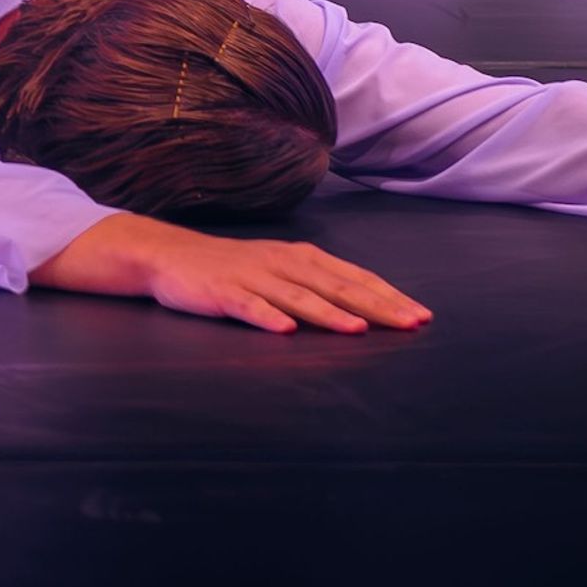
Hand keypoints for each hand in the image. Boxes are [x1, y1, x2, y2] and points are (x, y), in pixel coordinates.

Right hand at [37, 212, 432, 334]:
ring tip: (357, 330)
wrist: (165, 255)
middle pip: (335, 285)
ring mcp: (250, 277)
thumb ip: (313, 287)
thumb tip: (362, 309)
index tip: (421, 314)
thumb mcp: (276, 271)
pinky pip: (247, 306)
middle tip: (411, 324)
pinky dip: (267, 317)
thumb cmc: (229, 269)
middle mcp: (280, 263)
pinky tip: (285, 330)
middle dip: (375, 305)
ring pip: (296, 296)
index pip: (352, 276)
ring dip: (328, 313)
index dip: (388, 295)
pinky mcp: (221, 293)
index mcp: (298, 258)